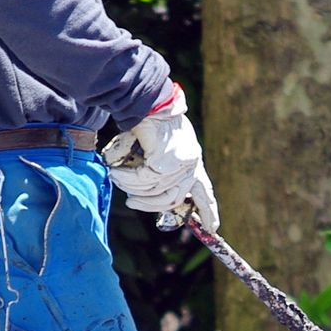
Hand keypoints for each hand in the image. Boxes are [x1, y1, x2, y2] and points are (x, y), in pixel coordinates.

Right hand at [102, 84, 220, 231]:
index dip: (209, 211)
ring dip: (132, 187)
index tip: (213, 229)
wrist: (146, 101)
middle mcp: (191, 164)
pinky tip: (117, 170)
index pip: (204, 191)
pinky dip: (126, 177)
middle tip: (131, 202)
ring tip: (118, 177)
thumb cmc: (147, 121)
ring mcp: (180, 163)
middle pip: (172, 199)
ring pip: (154, 191)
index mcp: (192, 160)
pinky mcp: (165, 161)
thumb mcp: (156, 148)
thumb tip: (139, 194)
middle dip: (149, 205)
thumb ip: (153, 170)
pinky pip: (143, 181)